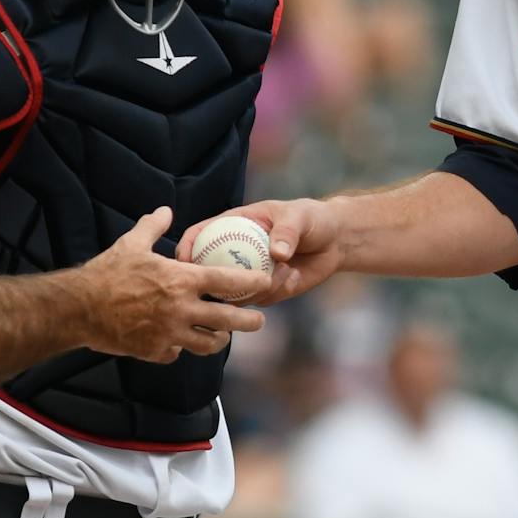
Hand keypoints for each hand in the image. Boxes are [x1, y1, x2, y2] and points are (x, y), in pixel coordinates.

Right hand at [77, 207, 270, 361]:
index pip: (227, 280)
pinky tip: (178, 342)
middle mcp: (181, 309)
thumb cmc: (107, 273)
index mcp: (180, 280)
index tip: (265, 281)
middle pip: (227, 320)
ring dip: (217, 339)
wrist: (79, 308)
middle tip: (259, 320)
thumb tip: (165, 209)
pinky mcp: (154, 351)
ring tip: (222, 336)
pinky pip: (176, 353)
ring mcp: (169, 333)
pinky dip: (179, 348)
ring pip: (207, 344)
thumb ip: (153, 226)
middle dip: (249, 321)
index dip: (251, 281)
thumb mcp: (132, 243)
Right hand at [180, 198, 341, 305]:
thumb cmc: (311, 219)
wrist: (334, 242)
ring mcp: (247, 275)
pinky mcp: (264, 293)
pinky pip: (260, 300)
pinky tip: (295, 275)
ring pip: (233, 292)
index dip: (186, 246)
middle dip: (209, 281)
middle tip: (229, 282)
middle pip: (208, 270)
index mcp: (232, 226)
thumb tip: (276, 254)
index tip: (183, 260)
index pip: (199, 235)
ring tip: (285, 269)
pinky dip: (276, 291)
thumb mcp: (298, 217)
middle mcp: (235, 253)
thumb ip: (286, 232)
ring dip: (255, 287)